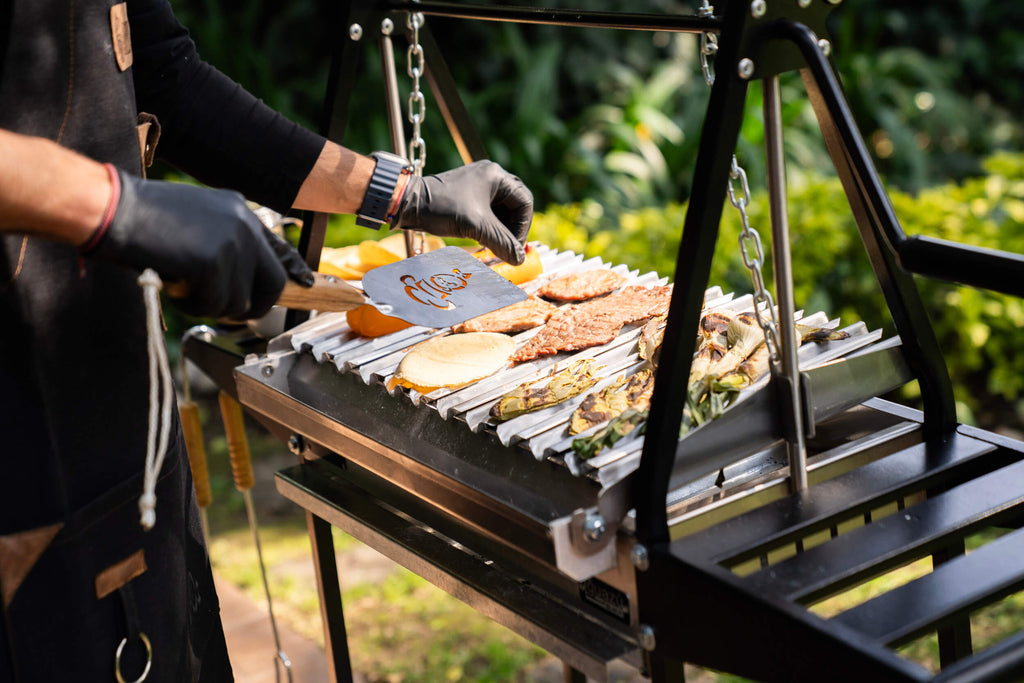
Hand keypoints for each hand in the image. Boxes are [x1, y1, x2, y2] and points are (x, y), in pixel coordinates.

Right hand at [85, 168, 313, 318]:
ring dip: (211, 304)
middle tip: (226, 310)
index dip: (293, 270)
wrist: (113, 208)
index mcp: (239, 211)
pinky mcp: (214, 262)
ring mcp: (231, 243)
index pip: (279, 247)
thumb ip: (225, 241)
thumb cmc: (144, 216)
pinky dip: (194, 305)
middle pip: (272, 284)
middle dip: (253, 305)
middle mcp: (243, 225)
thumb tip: (243, 277)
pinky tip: (176, 285)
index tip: (306, 284)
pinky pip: (215, 305)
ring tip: (184, 284)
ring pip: (240, 302)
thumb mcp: (198, 219)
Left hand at [390, 160, 532, 264]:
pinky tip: (484, 241)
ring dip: (501, 231)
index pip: (525, 202)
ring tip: (494, 247)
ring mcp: (479, 186)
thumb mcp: (475, 226)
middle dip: (513, 229)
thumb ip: (500, 242)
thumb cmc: (441, 208)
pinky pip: (489, 213)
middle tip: (507, 248)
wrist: (408, 203)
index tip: (514, 246)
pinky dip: (490, 228)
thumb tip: (519, 259)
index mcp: (496, 176)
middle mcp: (490, 177)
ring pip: (502, 212)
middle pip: (515, 206)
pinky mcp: (468, 196)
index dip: (523, 227)